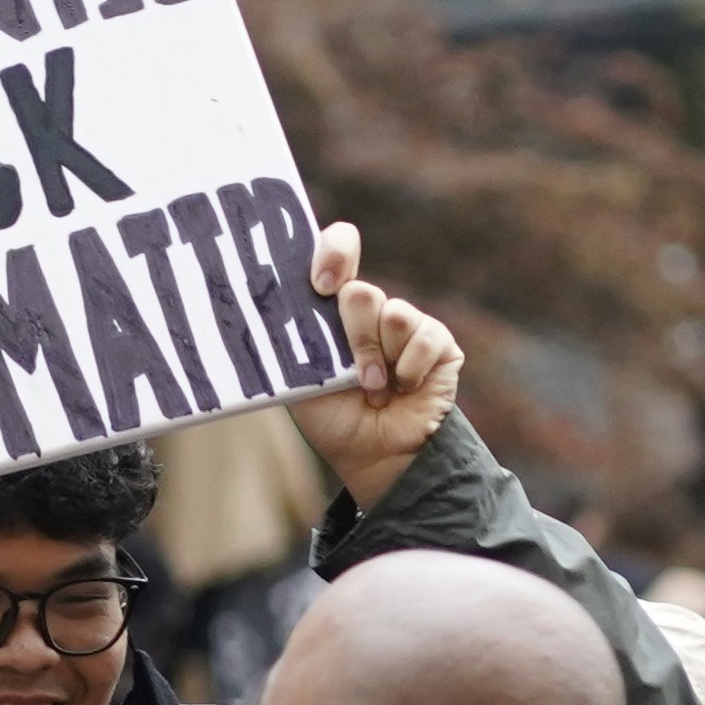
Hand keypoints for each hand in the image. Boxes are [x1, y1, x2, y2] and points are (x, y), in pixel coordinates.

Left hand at [285, 223, 460, 508]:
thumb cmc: (333, 417)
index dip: (333, 253)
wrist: (374, 455)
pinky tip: (405, 388)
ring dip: (380, 361)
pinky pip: (424, 337)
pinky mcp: (438, 341)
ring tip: (377, 389)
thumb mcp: (299, 377)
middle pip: (362, 292)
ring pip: (394, 314)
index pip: (337, 249)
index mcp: (333, 308)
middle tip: (354, 376)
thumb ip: (292, 339)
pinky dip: (410, 370)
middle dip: (354, 339)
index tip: (322, 286)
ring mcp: (406, 323)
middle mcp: (371, 309)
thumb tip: (266, 306)